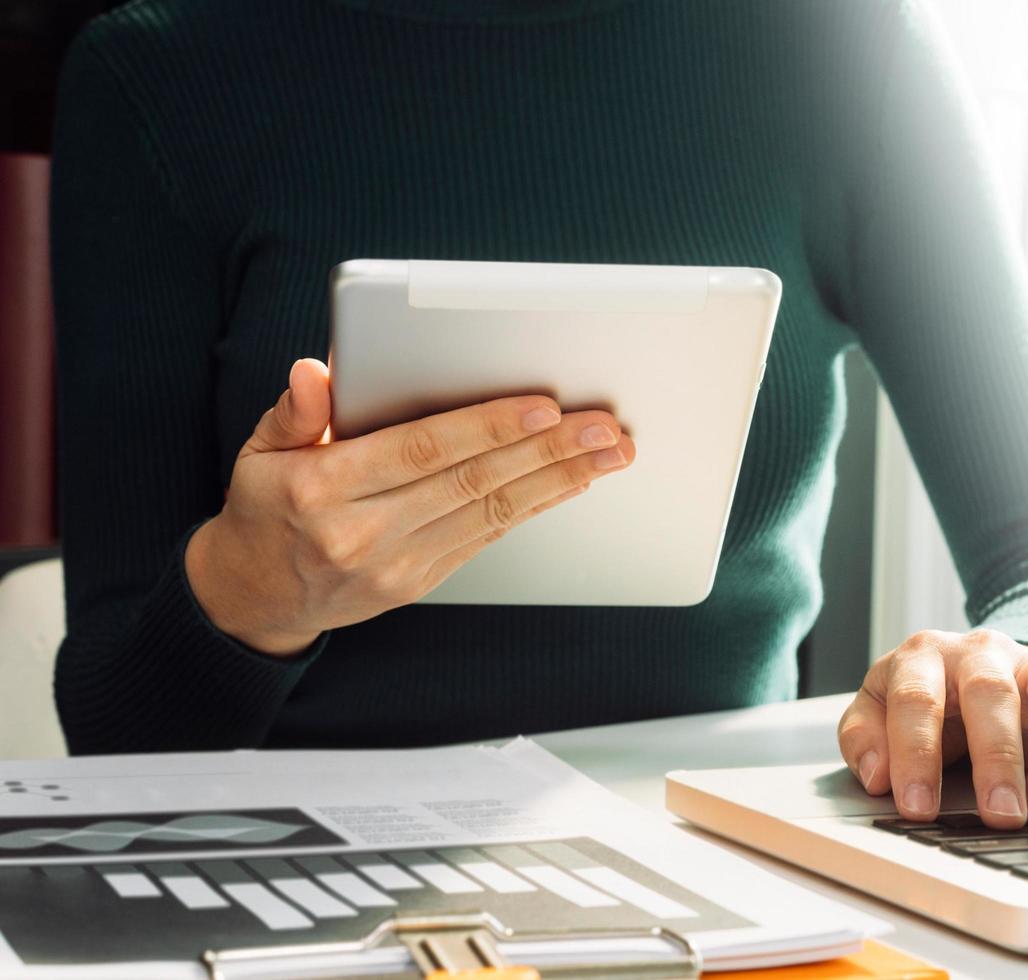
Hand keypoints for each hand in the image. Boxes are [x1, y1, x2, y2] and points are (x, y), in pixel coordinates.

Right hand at [186, 358, 634, 653]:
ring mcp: (395, 563)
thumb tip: (315, 371)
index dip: (485, 427)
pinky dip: (535, 506)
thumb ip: (294, 411)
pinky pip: (488, 537)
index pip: (419, 450)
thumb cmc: (265, 506)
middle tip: (604, 425)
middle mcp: (362, 531)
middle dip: (547, 450)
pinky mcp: (418, 582)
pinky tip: (572, 481)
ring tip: (610, 452)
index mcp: (322, 489)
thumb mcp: (259, 451)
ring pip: (492, 512)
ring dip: (560, 479)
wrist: (253, 594)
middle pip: (471, 481)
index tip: (542, 406)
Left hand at [836, 629, 1027, 828]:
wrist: (969, 676)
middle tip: (1001, 815)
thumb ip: (866, 741)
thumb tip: (878, 777)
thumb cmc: (924, 706)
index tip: (918, 809)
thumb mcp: (876, 716)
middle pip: (992, 689)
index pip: (916, 697)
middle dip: (998, 757)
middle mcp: (984, 651)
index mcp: (924, 657)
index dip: (916, 754)